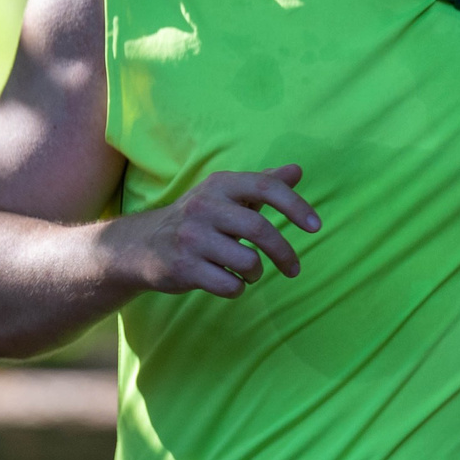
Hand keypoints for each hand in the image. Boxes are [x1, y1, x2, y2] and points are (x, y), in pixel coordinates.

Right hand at [123, 164, 320, 298]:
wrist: (143, 246)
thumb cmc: (198, 219)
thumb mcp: (226, 195)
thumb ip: (263, 184)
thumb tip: (298, 171)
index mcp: (220, 184)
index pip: (265, 187)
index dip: (295, 206)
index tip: (316, 227)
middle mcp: (204, 207)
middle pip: (259, 229)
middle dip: (284, 252)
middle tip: (294, 268)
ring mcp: (192, 238)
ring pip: (247, 261)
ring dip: (256, 272)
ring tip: (250, 272)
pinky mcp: (184, 267)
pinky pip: (229, 285)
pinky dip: (238, 288)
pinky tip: (230, 282)